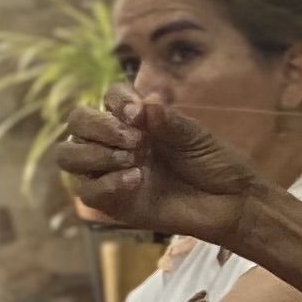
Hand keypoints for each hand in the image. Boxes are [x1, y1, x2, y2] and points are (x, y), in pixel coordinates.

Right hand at [51, 85, 266, 244]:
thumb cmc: (217, 164)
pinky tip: (135, 180)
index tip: (136, 112)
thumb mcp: (197, 138)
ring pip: (69, 156)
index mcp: (136, 121)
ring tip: (132, 159)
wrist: (233, 203)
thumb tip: (144, 105)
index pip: (107, 98)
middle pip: (77, 124)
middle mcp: (117, 143)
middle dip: (97, 126)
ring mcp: (111, 172)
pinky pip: (88, 191)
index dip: (116, 100)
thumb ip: (169, 122)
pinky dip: (107, 183)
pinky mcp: (113, 202)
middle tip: (135, 139)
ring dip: (94, 153)